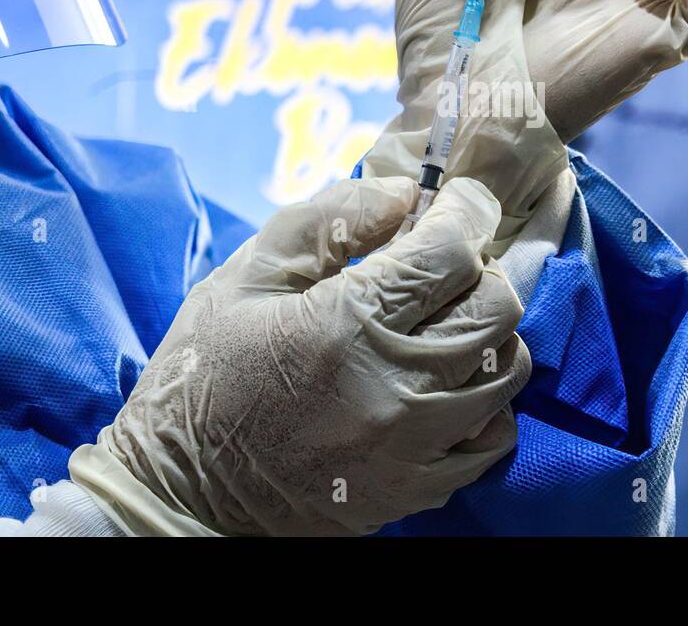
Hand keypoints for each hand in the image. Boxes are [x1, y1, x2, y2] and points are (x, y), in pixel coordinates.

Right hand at [72, 176, 530, 535]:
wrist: (180, 496)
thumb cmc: (204, 373)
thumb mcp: (245, 276)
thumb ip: (328, 221)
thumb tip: (402, 192)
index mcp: (345, 326)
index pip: (451, 254)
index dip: (466, 212)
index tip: (457, 201)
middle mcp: (395, 388)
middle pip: (496, 307)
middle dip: (482, 267)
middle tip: (445, 261)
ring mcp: (414, 447)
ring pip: (507, 368)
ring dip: (489, 330)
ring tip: (446, 319)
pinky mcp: (418, 489)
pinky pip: (494, 435)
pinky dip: (487, 398)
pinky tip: (447, 382)